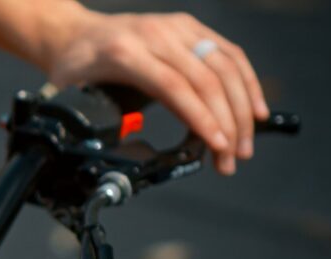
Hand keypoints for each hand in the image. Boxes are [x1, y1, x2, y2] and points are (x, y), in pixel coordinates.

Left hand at [43, 5, 268, 174]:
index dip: (201, 118)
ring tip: (244, 144)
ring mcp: (176, 27)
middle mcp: (156, 34)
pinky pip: (228, 53)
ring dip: (243, 108)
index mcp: (125, 52)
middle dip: (228, 122)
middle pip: (206, 78)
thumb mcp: (76, 97)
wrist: (74, 33)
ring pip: (224, 65)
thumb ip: (102, 119)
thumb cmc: (74, 67)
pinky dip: (247, 82)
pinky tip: (255, 110)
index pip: (174, 86)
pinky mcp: (190, 28)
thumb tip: (130, 151)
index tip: (217, 146)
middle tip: (233, 158)